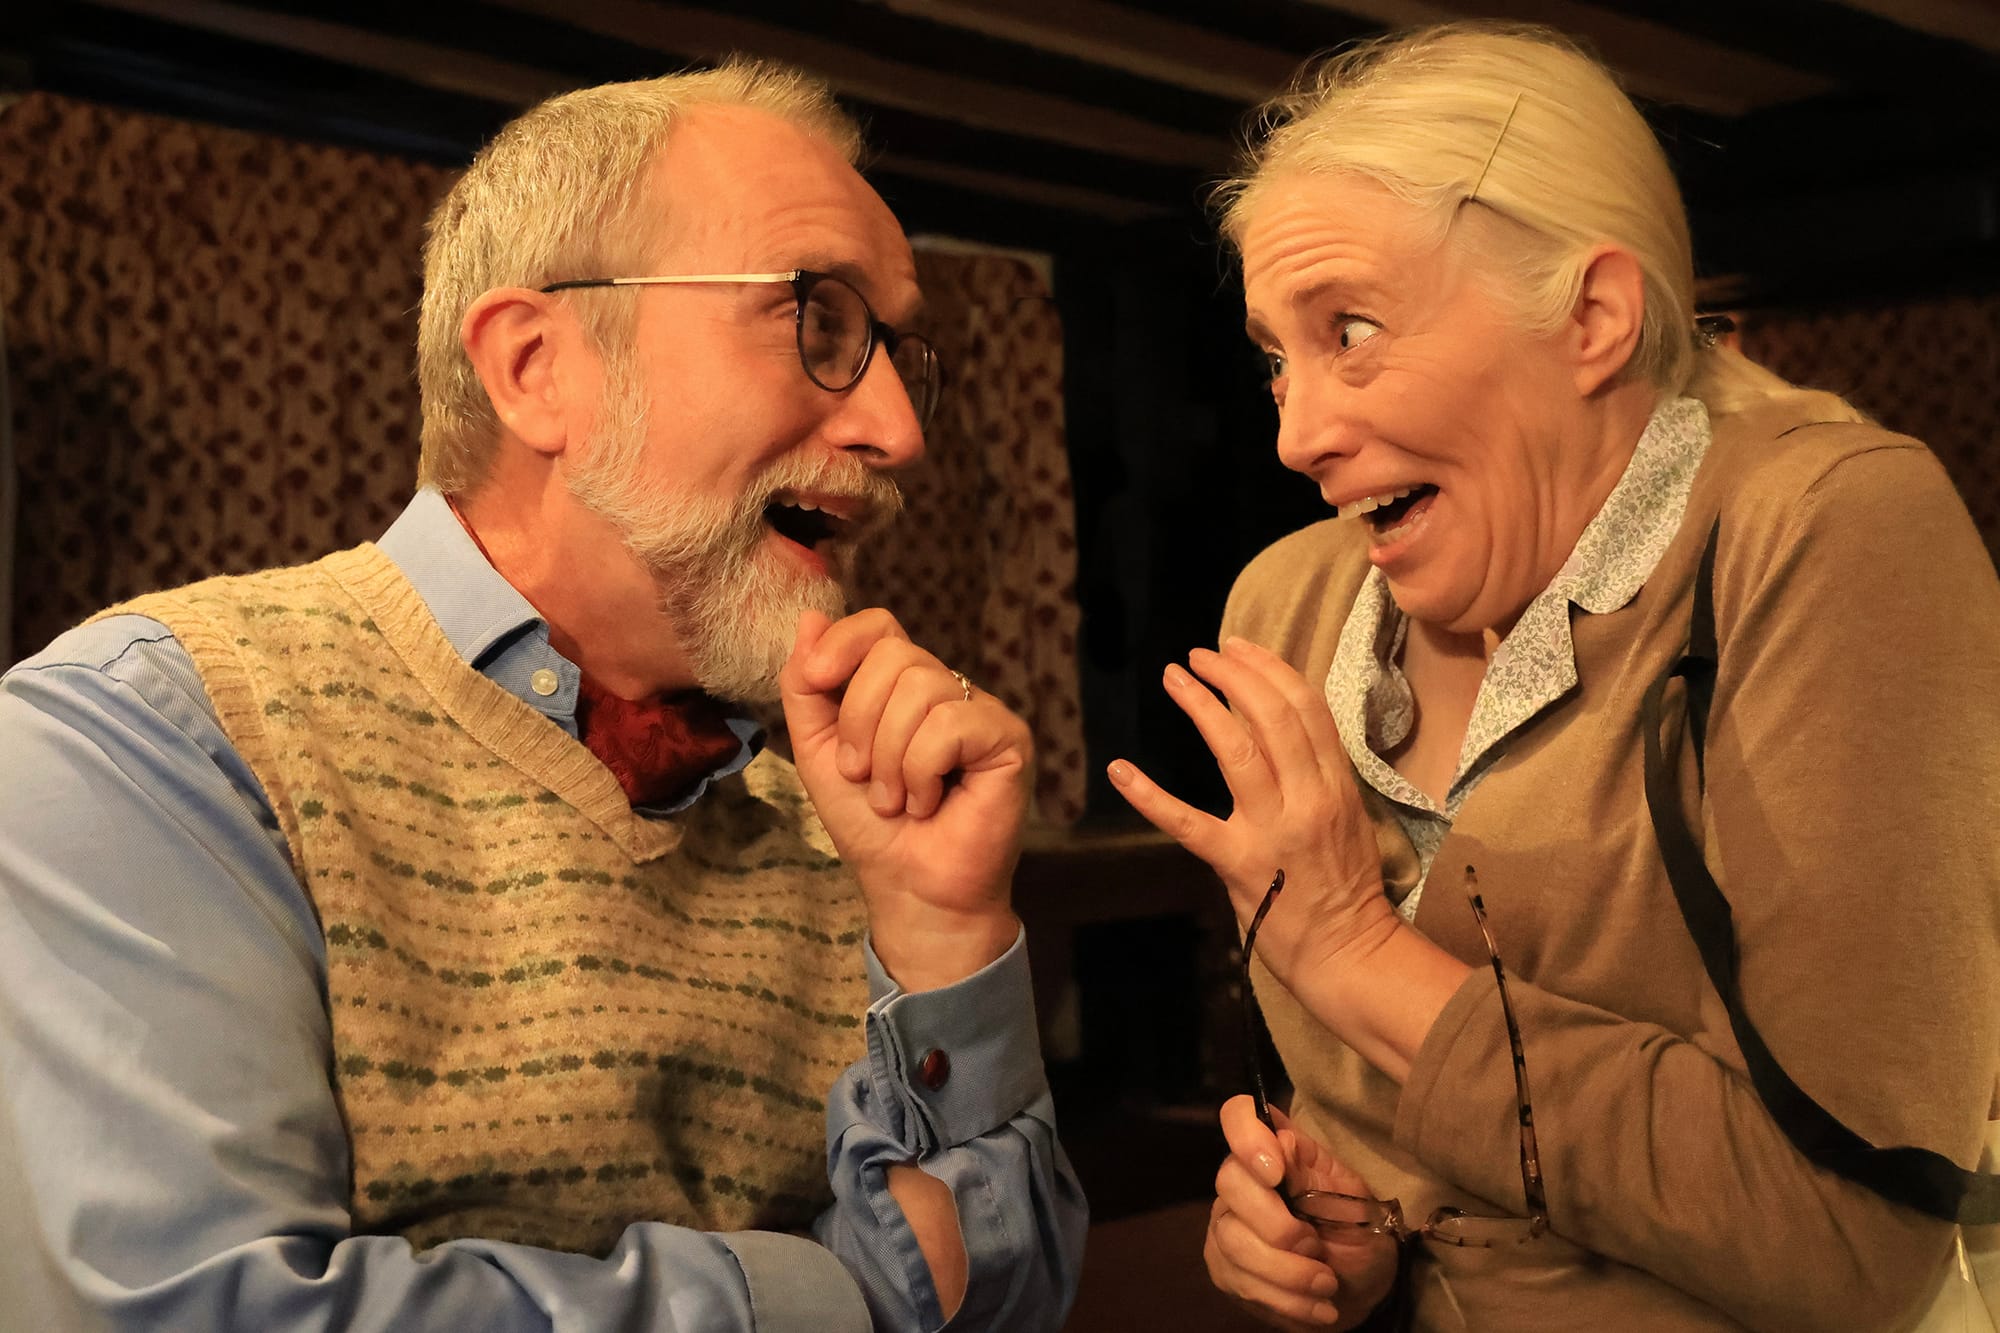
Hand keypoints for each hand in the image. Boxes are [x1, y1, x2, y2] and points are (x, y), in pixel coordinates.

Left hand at [781, 608, 1028, 990]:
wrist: (910, 890)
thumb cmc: (871, 828)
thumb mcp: (819, 751)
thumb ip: (807, 687)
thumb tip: (810, 616)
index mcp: (903, 687)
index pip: (878, 626)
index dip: (842, 645)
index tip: (814, 681)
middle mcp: (947, 689)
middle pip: (894, 656)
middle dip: (859, 723)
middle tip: (863, 776)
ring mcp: (982, 711)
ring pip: (920, 689)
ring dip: (889, 758)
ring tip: (897, 799)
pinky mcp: (1009, 739)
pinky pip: (949, 724)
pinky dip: (921, 770)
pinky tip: (930, 801)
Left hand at [1108, 636, 1399, 994]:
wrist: (1349, 953)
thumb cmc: (1346, 887)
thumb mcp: (1347, 818)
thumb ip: (1318, 774)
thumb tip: (1278, 730)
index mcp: (1337, 785)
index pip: (1307, 707)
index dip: (1270, 668)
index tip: (1240, 647)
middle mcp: (1309, 799)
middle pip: (1274, 715)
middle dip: (1235, 674)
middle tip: (1202, 655)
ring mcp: (1272, 831)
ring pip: (1237, 750)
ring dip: (1202, 705)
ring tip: (1175, 676)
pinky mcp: (1237, 864)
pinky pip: (1186, 822)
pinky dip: (1149, 795)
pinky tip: (1120, 770)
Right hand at [1208, 1095, 1399, 1329]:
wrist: (1360, 1290)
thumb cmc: (1359, 1234)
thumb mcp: (1353, 1202)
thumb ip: (1314, 1174)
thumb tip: (1281, 1139)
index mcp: (1277, 1151)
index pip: (1238, 1116)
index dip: (1247, 1136)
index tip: (1276, 1172)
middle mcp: (1241, 1181)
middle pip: (1230, 1183)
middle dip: (1278, 1226)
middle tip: (1317, 1249)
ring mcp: (1227, 1224)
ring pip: (1233, 1241)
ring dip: (1288, 1272)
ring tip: (1327, 1285)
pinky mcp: (1224, 1267)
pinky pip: (1241, 1283)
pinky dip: (1286, 1300)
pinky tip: (1317, 1307)